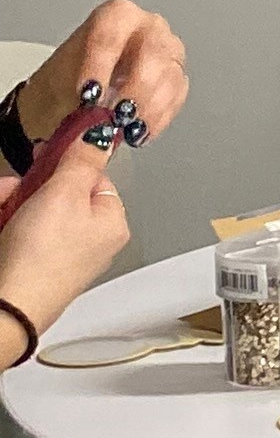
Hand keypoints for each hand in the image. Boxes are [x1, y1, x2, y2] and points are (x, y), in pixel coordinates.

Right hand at [0, 140, 132, 346]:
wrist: (8, 304)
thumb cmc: (41, 257)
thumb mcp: (65, 193)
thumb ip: (83, 160)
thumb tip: (102, 133)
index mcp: (111, 223)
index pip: (94, 176)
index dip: (66, 164)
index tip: (44, 157)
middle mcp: (90, 240)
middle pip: (58, 192)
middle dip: (28, 187)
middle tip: (16, 192)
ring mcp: (60, 253)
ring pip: (32, 209)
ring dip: (11, 202)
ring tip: (3, 213)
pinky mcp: (32, 263)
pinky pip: (18, 229)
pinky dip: (5, 221)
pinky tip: (0, 226)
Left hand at [17, 2, 188, 148]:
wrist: (79, 97)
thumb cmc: (69, 82)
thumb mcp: (60, 84)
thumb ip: (74, 99)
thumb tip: (89, 123)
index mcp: (115, 16)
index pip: (111, 33)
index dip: (99, 65)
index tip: (88, 95)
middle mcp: (148, 28)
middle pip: (152, 53)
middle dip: (134, 89)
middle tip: (115, 116)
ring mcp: (168, 53)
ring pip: (170, 77)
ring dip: (147, 109)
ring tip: (124, 131)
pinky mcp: (178, 79)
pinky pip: (176, 98)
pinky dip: (156, 119)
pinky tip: (137, 133)